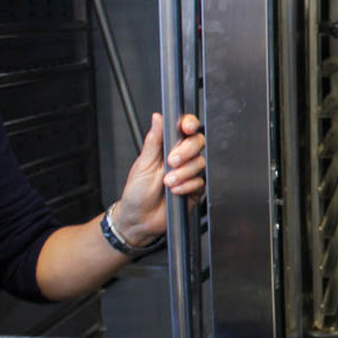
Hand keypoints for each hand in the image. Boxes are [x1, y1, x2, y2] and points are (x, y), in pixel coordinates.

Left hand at [111, 113, 205, 246]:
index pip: (184, 128)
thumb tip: (158, 117)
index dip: (189, 124)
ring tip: (167, 183)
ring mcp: (189, 173)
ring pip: (199, 163)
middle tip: (171, 162)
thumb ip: (154, 140)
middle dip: (186, 152)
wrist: (140, 219)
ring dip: (183, 174)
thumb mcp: (143, 163)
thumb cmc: (137, 192)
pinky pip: (200, 182)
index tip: (186, 128)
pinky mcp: (195, 189)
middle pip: (197, 142)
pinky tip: (175, 192)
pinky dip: (186, 187)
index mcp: (167, 147)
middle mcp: (180, 158)